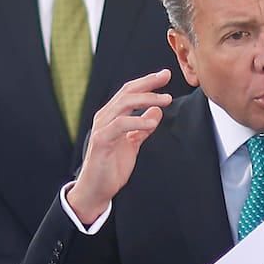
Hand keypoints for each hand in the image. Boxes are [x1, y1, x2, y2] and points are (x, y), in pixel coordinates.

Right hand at [67, 69, 172, 223]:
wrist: (96, 188)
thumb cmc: (112, 165)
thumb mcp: (132, 142)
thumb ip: (142, 127)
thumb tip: (156, 111)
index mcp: (112, 116)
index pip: (130, 92)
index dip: (147, 82)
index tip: (165, 74)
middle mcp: (105, 117)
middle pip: (127, 92)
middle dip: (148, 83)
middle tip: (166, 77)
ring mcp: (102, 128)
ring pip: (123, 104)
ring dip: (146, 99)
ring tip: (166, 100)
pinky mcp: (101, 141)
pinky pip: (120, 125)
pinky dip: (137, 121)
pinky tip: (152, 123)